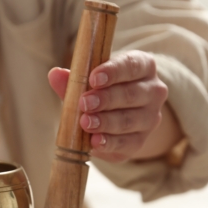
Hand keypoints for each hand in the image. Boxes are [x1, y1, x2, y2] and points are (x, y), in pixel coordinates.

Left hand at [48, 50, 173, 163]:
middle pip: (131, 94)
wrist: (117, 121)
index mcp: (143, 67)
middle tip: (85, 103)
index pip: (132, 65)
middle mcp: (153, 91)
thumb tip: (55, 74)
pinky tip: (95, 142)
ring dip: (106, 122)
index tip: (93, 78)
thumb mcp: (89, 81)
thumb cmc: (102, 91)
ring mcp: (150, 117)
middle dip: (106, 99)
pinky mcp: (141, 140)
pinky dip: (110, 143)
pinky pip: (127, 143)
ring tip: (86, 123)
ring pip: (129, 120)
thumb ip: (74, 79)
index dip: (113, 71)